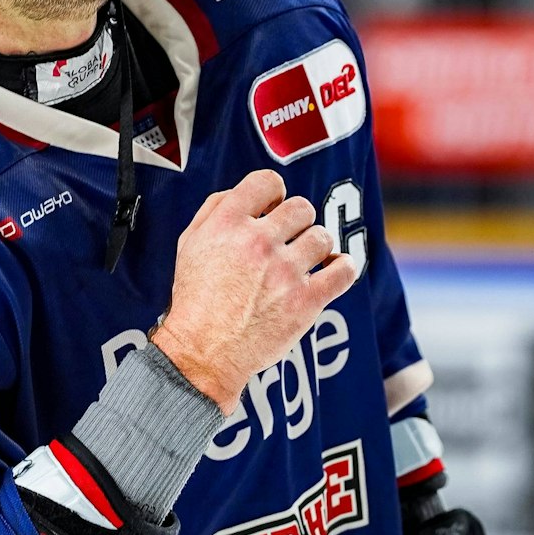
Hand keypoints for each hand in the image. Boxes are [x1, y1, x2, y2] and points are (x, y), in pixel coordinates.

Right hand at [152, 170, 359, 407]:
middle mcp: (257, 242)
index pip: (267, 181)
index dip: (274, 192)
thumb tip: (241, 192)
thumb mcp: (189, 245)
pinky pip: (344, 270)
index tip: (274, 207)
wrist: (204, 352)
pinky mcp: (306, 300)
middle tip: (288, 239)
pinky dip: (344, 266)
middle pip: (301, 207)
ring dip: (316, 245)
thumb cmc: (195, 301)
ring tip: (304, 260)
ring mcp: (284, 271)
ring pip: (322, 236)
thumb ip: (213, 210)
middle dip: (297, 221)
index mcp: (227, 224)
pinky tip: (334, 268)